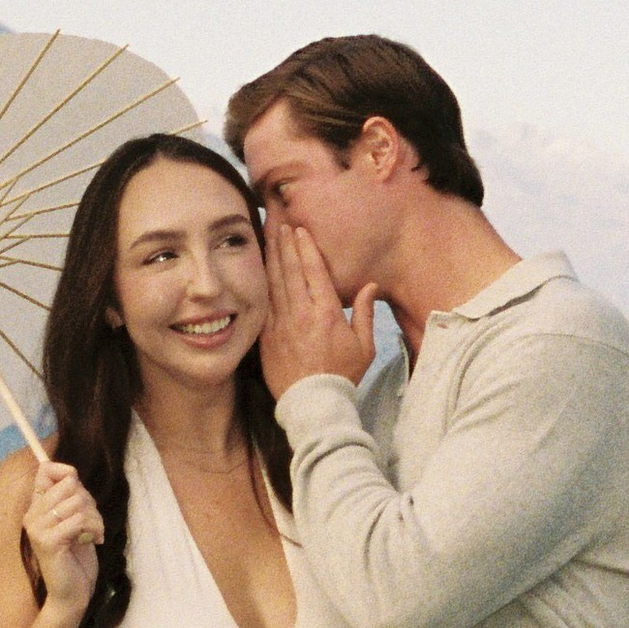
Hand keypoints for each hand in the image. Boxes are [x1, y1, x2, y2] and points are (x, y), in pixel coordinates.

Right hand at [22, 456, 101, 617]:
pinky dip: (94, 528)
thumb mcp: (75, 522)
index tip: (80, 493)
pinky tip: (94, 540)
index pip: (46, 470)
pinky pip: (80, 519)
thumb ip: (71, 499)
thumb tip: (72, 474)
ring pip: (78, 502)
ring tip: (93, 534)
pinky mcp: (48, 542)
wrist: (72, 594)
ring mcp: (38, 529)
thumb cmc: (76, 558)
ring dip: (95, 518)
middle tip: (91, 522)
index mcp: (36, 508)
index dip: (68, 473)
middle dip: (89, 500)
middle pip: (69, 484)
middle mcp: (32, 515)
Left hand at [261, 213, 378, 397]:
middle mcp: (301, 313)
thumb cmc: (342, 376)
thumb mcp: (364, 346)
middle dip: (285, 243)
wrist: (314, 404)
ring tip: (267, 237)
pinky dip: (262, 282)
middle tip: (279, 223)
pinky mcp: (267, 336)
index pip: (314, 271)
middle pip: (290, 270)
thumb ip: (365, 313)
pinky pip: (264, 303)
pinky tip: (259, 269)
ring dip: (271, 257)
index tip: (300, 230)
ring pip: (274, 282)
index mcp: (326, 312)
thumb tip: (370, 286)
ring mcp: (281, 324)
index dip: (305, 247)